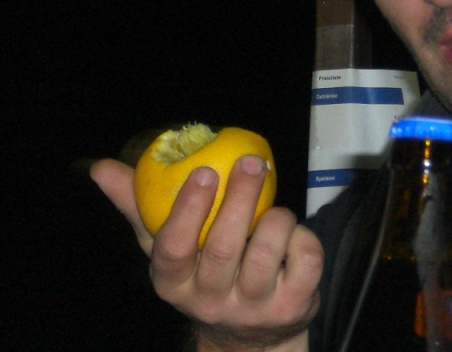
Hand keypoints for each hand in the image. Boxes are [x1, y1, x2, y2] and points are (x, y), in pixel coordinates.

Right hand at [91, 157, 322, 350]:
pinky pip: (305, 260)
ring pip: (267, 252)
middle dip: (239, 199)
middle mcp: (210, 301)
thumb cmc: (204, 272)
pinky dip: (303, 236)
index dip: (189, 209)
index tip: (204, 170)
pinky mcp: (292, 307)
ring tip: (274, 207)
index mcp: (173, 283)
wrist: (250, 336)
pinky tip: (292, 234)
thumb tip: (101, 168)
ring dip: (276, 218)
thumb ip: (140, 207)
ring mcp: (253, 308)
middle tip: (250, 163)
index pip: (173, 250)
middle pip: (223, 248)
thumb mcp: (168, 246)